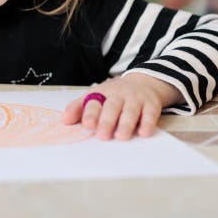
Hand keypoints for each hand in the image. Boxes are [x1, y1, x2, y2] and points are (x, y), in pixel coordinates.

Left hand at [61, 73, 183, 140]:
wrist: (144, 82)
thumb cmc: (115, 95)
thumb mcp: (96, 96)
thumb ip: (79, 108)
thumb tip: (65, 121)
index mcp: (102, 93)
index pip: (93, 102)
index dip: (89, 113)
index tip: (86, 124)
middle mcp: (118, 95)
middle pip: (112, 107)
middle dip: (106, 121)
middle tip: (102, 135)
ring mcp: (136, 99)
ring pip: (131, 110)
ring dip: (126, 123)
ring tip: (121, 136)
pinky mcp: (151, 105)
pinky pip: (150, 114)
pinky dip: (148, 123)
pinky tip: (143, 132)